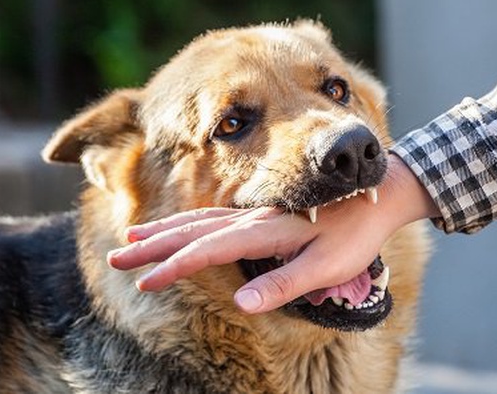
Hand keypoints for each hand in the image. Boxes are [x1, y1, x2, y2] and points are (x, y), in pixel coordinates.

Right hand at [107, 154, 438, 313]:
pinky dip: (188, 223)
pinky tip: (179, 229)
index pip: (209, 251)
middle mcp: (253, 218)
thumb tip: (242, 303)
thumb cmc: (356, 235)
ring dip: (164, 230)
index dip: (175, 267)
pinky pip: (214, 217)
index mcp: (265, 231)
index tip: (145, 281)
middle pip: (192, 231)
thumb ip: (285, 283)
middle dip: (153, 245)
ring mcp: (255, 213)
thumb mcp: (327, 266)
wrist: (379, 194)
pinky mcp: (261, 214)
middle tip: (118, 255)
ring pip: (199, 220)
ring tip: (133, 237)